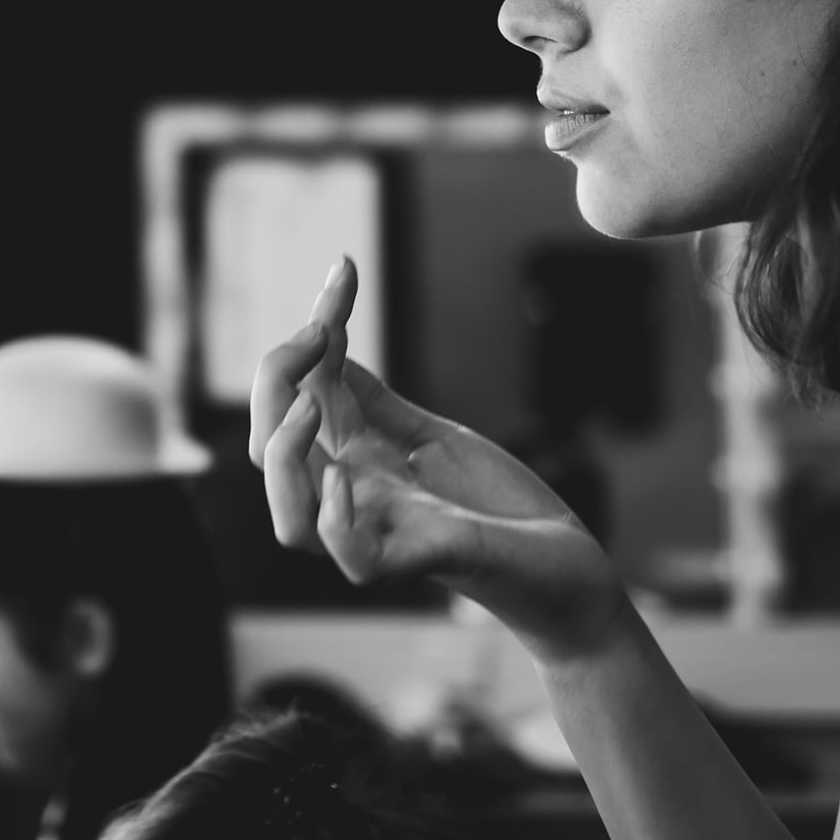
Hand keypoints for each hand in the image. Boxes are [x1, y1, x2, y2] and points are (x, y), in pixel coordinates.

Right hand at [251, 259, 627, 662]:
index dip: (309, 335)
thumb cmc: (501, 508)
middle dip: (271, 388)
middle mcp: (355, 500)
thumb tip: (332, 350)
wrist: (570, 568)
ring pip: (289, 520)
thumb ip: (377, 405)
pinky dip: (333, 520)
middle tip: (313, 334)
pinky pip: (349, 556)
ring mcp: (382, 534)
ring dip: (284, 458)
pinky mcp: (419, 562)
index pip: (297, 398)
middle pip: (269, 455)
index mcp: (354, 466)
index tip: (346, 271)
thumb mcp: (433, 436)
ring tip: (307, 406)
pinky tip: (343, 477)